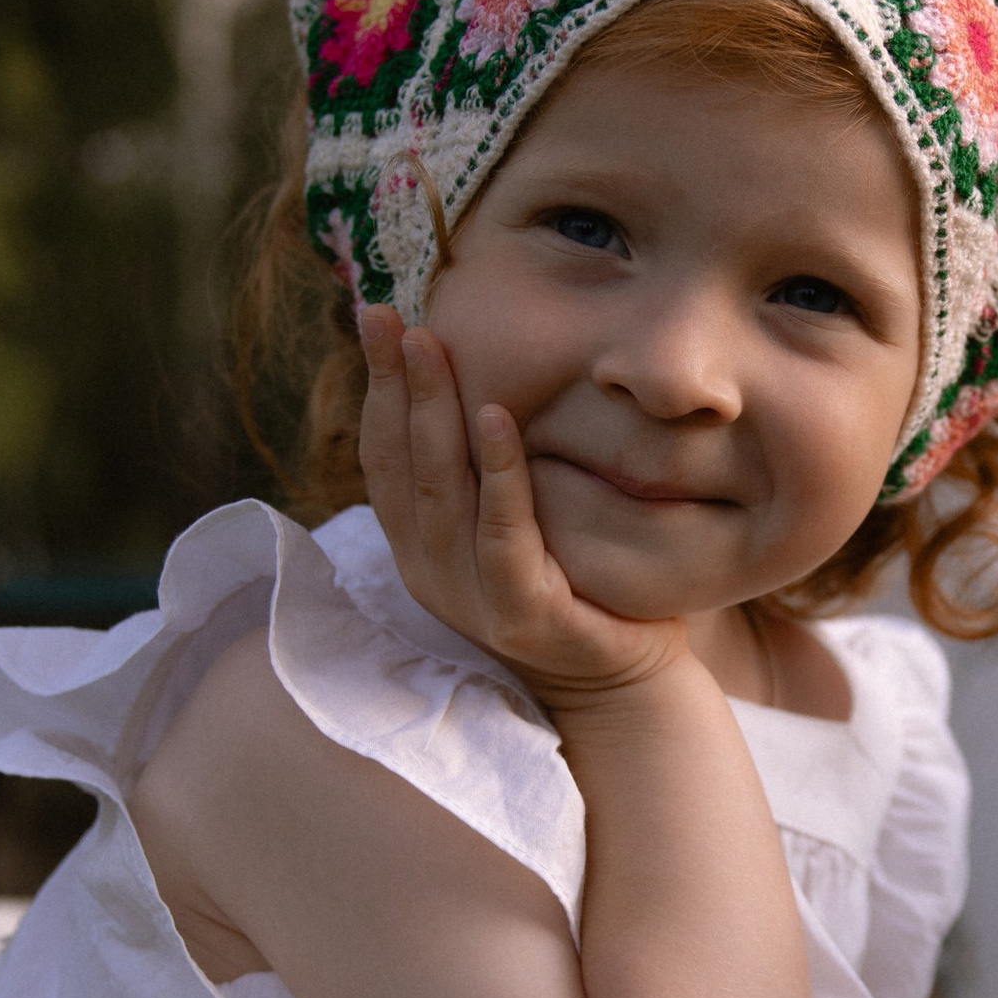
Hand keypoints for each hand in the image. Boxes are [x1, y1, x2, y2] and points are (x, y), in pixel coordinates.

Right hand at [357, 307, 686, 708]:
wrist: (623, 681)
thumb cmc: (572, 587)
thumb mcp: (512, 524)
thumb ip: (482, 473)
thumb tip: (473, 381)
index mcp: (420, 546)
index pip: (383, 456)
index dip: (375, 388)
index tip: (374, 318)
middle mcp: (430, 570)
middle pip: (401, 463)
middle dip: (392, 383)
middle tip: (386, 316)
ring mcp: (470, 596)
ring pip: (440, 490)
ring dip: (433, 411)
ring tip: (429, 345)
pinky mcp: (520, 612)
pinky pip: (502, 531)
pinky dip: (498, 472)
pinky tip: (494, 417)